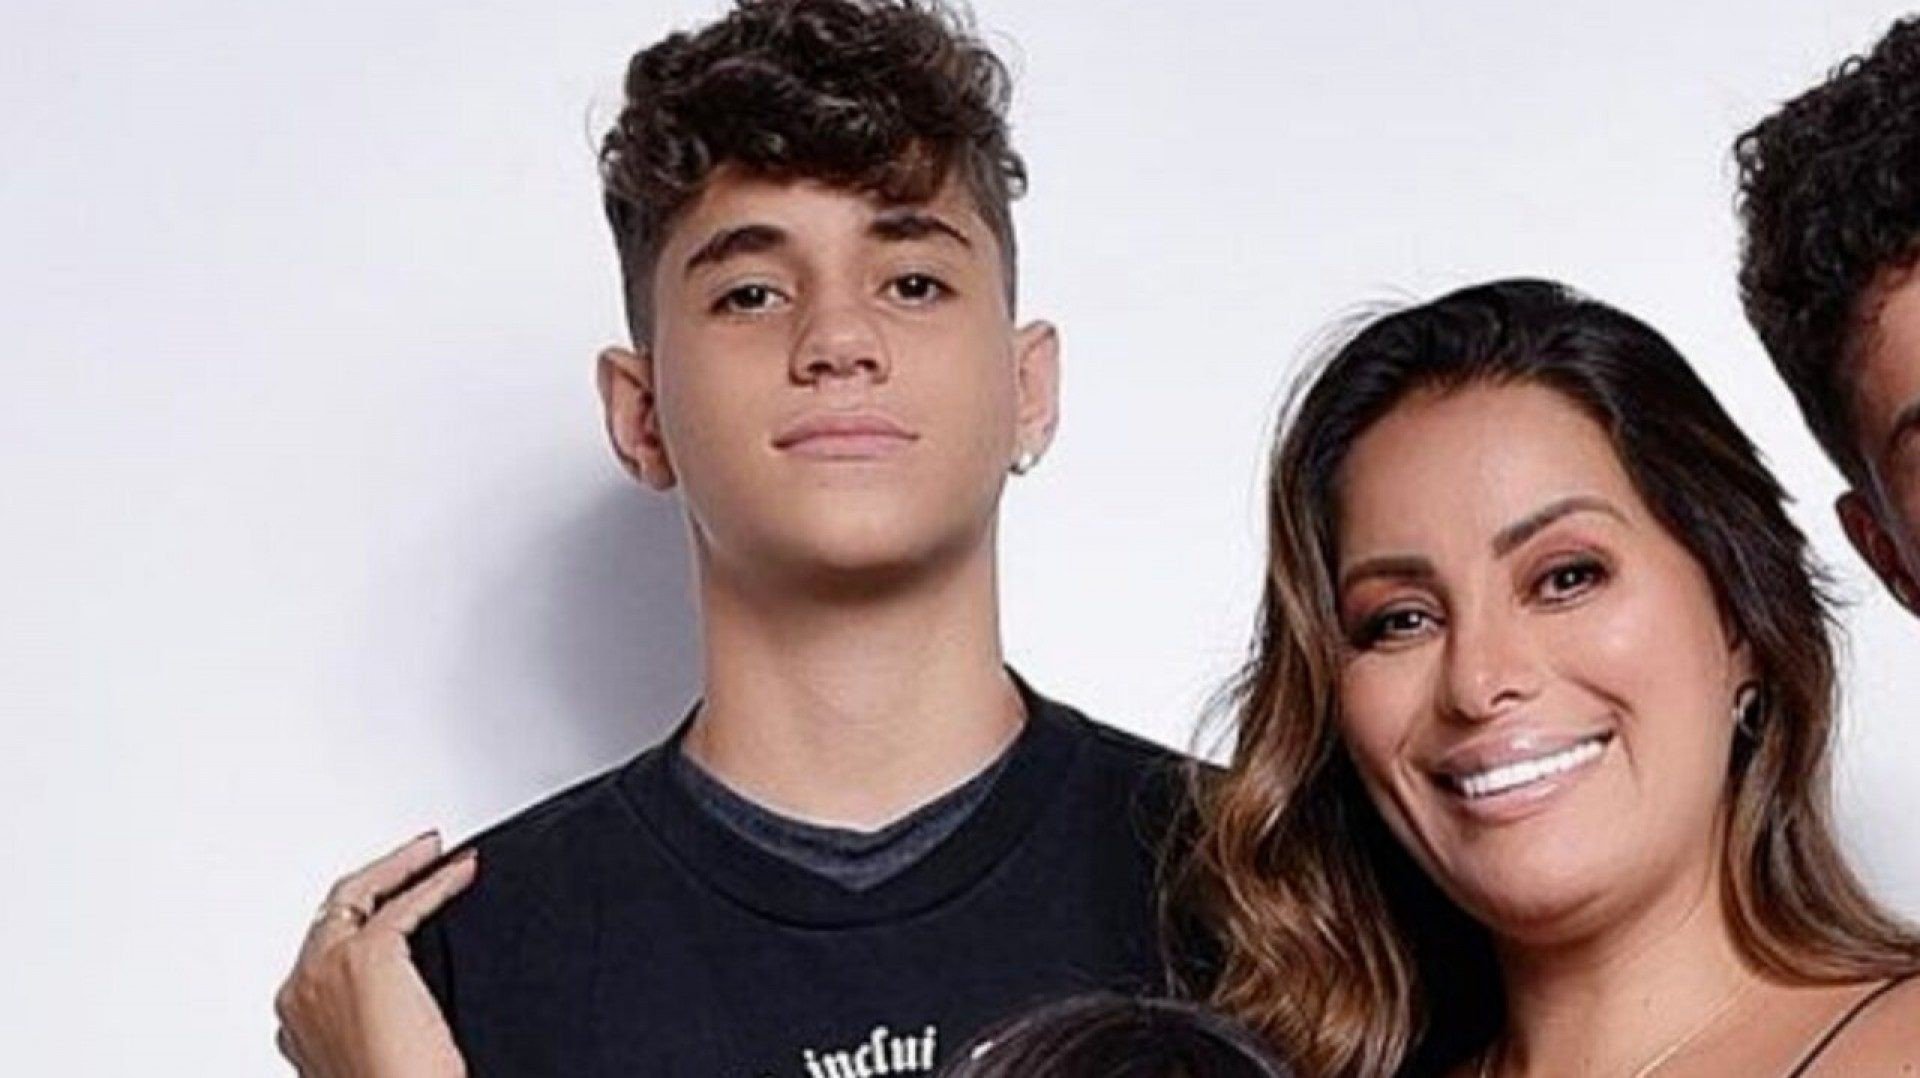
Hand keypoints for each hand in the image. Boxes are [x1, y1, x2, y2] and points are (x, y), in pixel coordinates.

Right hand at [274, 832, 476, 1077]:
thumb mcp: (371, 1050)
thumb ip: (368, 1020)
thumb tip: (401, 1007)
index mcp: (297, 1017)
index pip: (323, 948)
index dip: (358, 916)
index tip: (389, 900)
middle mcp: (300, 990)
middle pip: (334, 912)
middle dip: (375, 878)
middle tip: (414, 857)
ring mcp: (325, 970)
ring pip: (357, 894)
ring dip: (400, 867)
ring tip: (434, 853)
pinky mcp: (366, 958)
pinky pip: (404, 903)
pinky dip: (436, 881)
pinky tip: (461, 871)